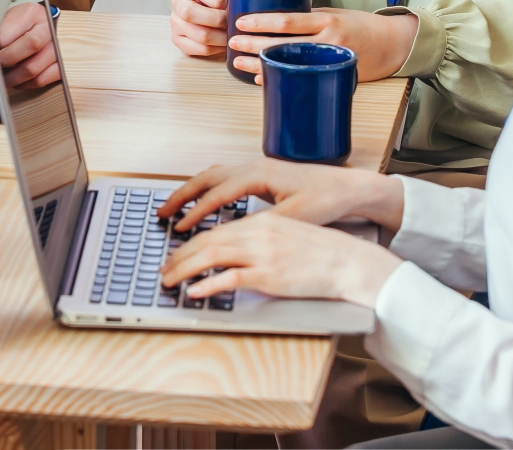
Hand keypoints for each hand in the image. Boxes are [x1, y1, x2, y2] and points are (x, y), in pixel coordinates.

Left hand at [0, 0, 59, 87]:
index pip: (7, 34)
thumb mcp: (3, 19)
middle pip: (29, 46)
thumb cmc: (18, 24)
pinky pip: (42, 79)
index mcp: (30, 12)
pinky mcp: (60, 63)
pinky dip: (26, 84)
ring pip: (33, 68)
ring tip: (1, 78)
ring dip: (13, 78)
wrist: (40, 26)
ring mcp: (56, 46)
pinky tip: (17, 81)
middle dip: (5, 62)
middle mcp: (47, 27)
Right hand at [159, 161, 404, 233]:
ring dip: (191, 190)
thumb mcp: (293, 217)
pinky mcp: (260, 176)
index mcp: (258, 173)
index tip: (179, 228)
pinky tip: (202, 203)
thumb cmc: (324, 199)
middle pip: (206, 177)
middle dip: (182, 195)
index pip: (217, 193)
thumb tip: (233, 235)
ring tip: (173, 208)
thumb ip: (261, 224)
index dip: (196, 212)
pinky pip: (223, 179)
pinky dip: (206, 190)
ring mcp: (255, 168)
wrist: (347, 187)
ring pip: (213, 175)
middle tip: (161, 212)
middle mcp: (252, 166)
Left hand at [160, 211, 402, 307]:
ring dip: (185, 269)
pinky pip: (230, 279)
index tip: (176, 253)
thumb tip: (234, 250)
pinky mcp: (269, 275)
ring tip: (169, 279)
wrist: (348, 261)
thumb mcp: (286, 235)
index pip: (216, 230)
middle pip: (207, 240)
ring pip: (212, 256)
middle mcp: (257, 233)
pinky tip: (194, 291)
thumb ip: (259, 239)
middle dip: (180, 256)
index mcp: (260, 222)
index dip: (191, 242)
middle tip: (164, 268)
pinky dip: (208, 284)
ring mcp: (262, 254)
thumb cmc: (320, 252)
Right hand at [169, 0, 231, 57]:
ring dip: (221, 39)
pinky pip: (198, 49)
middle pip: (194, 15)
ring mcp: (175, 20)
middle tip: (234, 23)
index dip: (231, 6)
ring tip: (233, 35)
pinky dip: (215, 49)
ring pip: (200, 36)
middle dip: (221, 23)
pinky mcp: (176, 38)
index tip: (239, 9)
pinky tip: (223, 44)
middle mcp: (177, 0)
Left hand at [228, 7, 416, 82]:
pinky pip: (302, 78)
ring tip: (238, 63)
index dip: (262, 22)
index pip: (288, 20)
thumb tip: (275, 20)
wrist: (395, 45)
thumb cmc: (362, 26)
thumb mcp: (336, 14)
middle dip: (253, 45)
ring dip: (260, 65)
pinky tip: (260, 79)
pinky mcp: (335, 77)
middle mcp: (329, 41)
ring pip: (289, 64)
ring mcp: (332, 61)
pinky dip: (279, 78)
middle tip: (231, 44)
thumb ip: (309, 18)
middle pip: (283, 44)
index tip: (240, 22)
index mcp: (327, 20)